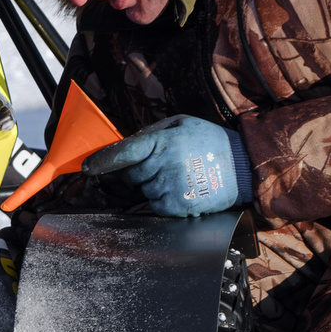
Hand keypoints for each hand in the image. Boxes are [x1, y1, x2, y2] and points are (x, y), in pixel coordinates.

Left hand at [81, 114, 250, 216]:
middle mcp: (164, 165)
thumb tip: (126, 144)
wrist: (244, 166)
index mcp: (163, 141)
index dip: (102, 161)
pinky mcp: (178, 206)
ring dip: (153, 185)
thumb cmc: (210, 142)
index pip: (123, 152)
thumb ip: (152, 133)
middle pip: (131, 175)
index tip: (86, 167)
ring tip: (178, 176)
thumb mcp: (181, 124)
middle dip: (139, 171)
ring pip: (143, 191)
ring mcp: (171, 187)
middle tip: (162, 165)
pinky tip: (181, 188)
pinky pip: (155, 205)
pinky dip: (163, 200)